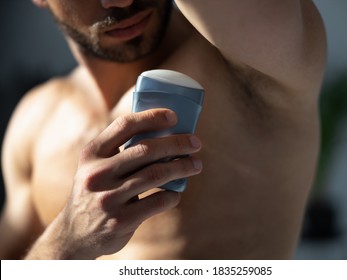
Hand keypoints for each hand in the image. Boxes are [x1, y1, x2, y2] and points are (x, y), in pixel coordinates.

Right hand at [43, 109, 201, 258]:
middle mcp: (97, 174)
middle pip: (146, 150)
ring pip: (156, 174)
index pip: (124, 126)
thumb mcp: (95, 167)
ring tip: (196, 164)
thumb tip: (164, 134)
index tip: (173, 116)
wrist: (75, 234)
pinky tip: (177, 193)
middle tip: (195, 143)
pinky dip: (173, 195)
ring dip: (182, 167)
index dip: (151, 117)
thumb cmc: (96, 192)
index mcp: (92, 154)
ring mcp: (108, 198)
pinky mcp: (121, 220)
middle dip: (177, 143)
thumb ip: (119, 151)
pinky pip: (158, 201)